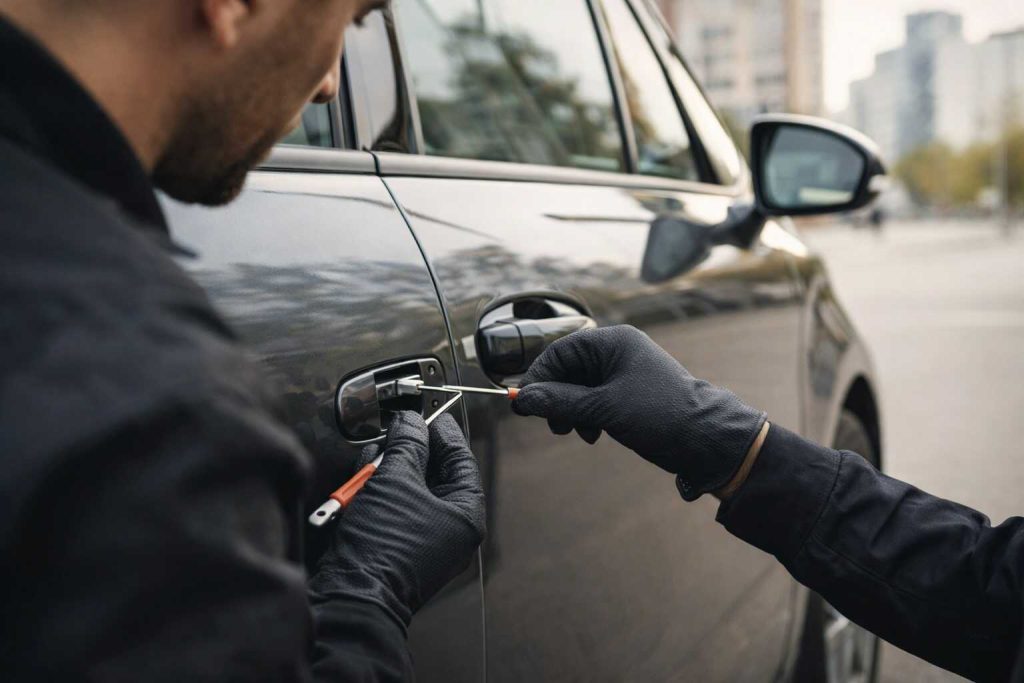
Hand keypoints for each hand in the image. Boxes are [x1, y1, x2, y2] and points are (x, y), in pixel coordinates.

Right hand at [309, 412, 484, 626]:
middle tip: (396, 429)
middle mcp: (449, 529)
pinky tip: (363, 477)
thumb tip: (410, 422)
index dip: (443, 433)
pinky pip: (394, 506)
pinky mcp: (397, 544)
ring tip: (375, 454)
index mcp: (465, 515)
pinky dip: (380, 489)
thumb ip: (407, 444)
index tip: (429, 413)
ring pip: (410, 488)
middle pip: (435, 473)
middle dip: (411, 449)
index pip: (462, 460)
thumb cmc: (383, 548)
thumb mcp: (396, 480)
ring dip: (390, 468)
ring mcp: (423, 538)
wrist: (350, 594)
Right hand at [512, 326, 766, 500]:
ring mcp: (623, 374)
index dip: (540, 377)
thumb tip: (523, 399)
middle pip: (568, 370)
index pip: (561, 351)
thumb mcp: (604, 409)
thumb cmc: (660, 415)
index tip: (524, 404)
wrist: (706, 439)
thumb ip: (561, 401)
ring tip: (577, 431)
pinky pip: (594, 400)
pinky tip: (593, 434)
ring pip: (579, 388)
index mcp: (614, 342)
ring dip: (571, 411)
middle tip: (554, 424)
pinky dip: (586, 417)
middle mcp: (617, 353)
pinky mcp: (628, 396)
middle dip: (556, 398)